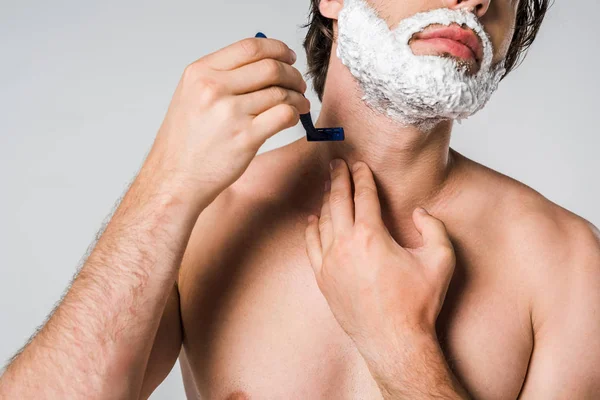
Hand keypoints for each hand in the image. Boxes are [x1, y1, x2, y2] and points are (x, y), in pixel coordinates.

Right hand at [140, 36, 309, 208]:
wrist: (175, 178)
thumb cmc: (185, 142)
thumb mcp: (191, 95)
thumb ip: (221, 76)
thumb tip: (262, 64)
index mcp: (200, 72)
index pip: (250, 47)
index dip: (277, 49)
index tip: (288, 57)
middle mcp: (214, 88)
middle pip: (270, 67)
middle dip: (292, 74)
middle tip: (298, 84)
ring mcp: (230, 113)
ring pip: (281, 92)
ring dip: (297, 97)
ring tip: (299, 104)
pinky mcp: (246, 137)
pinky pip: (284, 115)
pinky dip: (295, 114)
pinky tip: (293, 118)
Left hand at [304, 159, 455, 356]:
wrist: (394, 341)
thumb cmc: (418, 303)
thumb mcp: (441, 260)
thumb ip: (434, 228)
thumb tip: (419, 212)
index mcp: (371, 235)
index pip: (363, 195)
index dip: (362, 176)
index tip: (359, 164)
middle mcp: (345, 245)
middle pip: (338, 201)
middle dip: (338, 179)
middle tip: (336, 164)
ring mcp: (329, 263)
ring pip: (323, 222)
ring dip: (326, 201)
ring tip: (328, 187)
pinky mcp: (323, 279)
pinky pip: (311, 247)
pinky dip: (311, 229)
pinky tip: (312, 220)